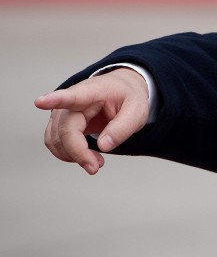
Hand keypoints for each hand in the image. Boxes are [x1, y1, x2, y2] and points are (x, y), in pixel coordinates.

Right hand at [35, 68, 149, 174]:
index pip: (71, 96)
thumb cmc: (127, 97)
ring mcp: (62, 112)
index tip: (40, 102)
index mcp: (92, 92)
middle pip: (65, 131)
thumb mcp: (137, 110)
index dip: (54, 100)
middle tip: (96, 167)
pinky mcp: (59, 123)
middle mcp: (72, 101)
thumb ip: (122, 128)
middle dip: (78, 152)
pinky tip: (84, 156)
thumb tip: (103, 146)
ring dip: (72, 156)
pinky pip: (54, 143)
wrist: (121, 89)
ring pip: (55, 140)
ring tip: (95, 161)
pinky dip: (67, 154)